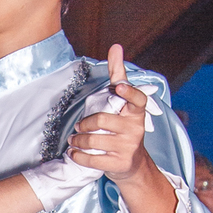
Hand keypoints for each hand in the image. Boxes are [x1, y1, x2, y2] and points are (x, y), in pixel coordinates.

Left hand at [68, 45, 178, 212]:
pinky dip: (78, 156)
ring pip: (95, 141)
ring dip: (78, 140)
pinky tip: (74, 152)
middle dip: (85, 124)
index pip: (139, 100)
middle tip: (79, 126)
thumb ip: (119, 75)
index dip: (130, 93)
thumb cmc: (123, 128)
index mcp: (136, 113)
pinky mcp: (119, 164)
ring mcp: (128, 148)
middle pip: (103, 120)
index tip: (120, 88)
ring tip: (74, 139)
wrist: (133, 165)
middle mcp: (135, 129)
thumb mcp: (123, 103)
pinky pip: (93, 159)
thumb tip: (116, 46)